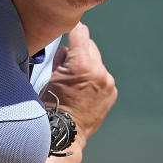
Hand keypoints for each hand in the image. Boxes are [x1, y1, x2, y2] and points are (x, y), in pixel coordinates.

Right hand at [41, 22, 116, 146]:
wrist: (65, 133)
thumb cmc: (52, 105)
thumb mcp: (50, 76)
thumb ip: (61, 56)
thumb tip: (66, 47)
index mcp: (82, 64)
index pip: (80, 32)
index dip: (72, 30)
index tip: (67, 29)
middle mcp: (99, 71)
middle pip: (90, 46)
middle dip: (79, 51)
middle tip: (66, 62)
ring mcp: (108, 82)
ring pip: (97, 62)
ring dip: (87, 65)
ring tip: (75, 80)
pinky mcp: (112, 92)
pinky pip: (102, 77)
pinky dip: (94, 79)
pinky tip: (83, 90)